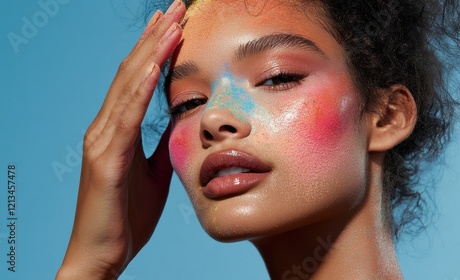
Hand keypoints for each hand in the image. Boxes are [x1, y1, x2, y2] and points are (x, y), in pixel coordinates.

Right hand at [56, 1, 185, 278]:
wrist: (103, 256)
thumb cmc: (126, 217)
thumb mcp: (153, 173)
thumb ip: (159, 144)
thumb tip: (178, 121)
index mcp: (116, 131)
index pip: (138, 80)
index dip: (155, 50)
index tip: (175, 24)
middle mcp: (103, 128)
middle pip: (132, 73)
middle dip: (155, 38)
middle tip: (175, 7)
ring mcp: (101, 142)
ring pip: (128, 88)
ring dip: (150, 53)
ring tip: (170, 23)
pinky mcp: (104, 161)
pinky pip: (124, 119)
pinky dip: (139, 89)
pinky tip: (154, 65)